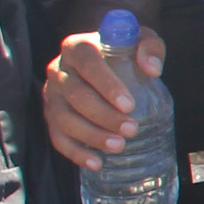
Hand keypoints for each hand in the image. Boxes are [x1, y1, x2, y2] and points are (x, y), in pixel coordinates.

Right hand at [45, 24, 166, 171]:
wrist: (107, 65)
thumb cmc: (125, 53)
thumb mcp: (142, 41)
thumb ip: (150, 47)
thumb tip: (152, 69)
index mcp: (77, 47)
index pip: (88, 63)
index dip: (106, 85)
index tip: (129, 105)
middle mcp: (58, 69)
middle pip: (76, 95)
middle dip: (104, 116)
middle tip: (131, 130)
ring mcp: (52, 94)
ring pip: (63, 118)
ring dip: (90, 135)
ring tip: (118, 146)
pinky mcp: (51, 115)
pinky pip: (56, 136)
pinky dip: (74, 152)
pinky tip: (96, 163)